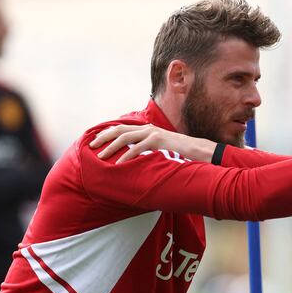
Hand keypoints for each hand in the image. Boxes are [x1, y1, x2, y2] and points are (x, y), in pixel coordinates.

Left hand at [89, 124, 215, 163]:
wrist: (200, 151)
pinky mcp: (158, 140)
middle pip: (119, 130)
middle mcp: (148, 128)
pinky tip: (118, 164)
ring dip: (111, 147)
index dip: (107, 134)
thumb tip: (138, 161)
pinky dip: (126, 156)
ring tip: (100, 155)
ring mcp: (153, 133)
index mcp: (148, 130)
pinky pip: (137, 148)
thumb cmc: (182, 154)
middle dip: (103, 137)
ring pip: (125, 137)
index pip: (122, 129)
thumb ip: (149, 151)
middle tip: (91, 146)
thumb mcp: (162, 150)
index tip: (96, 142)